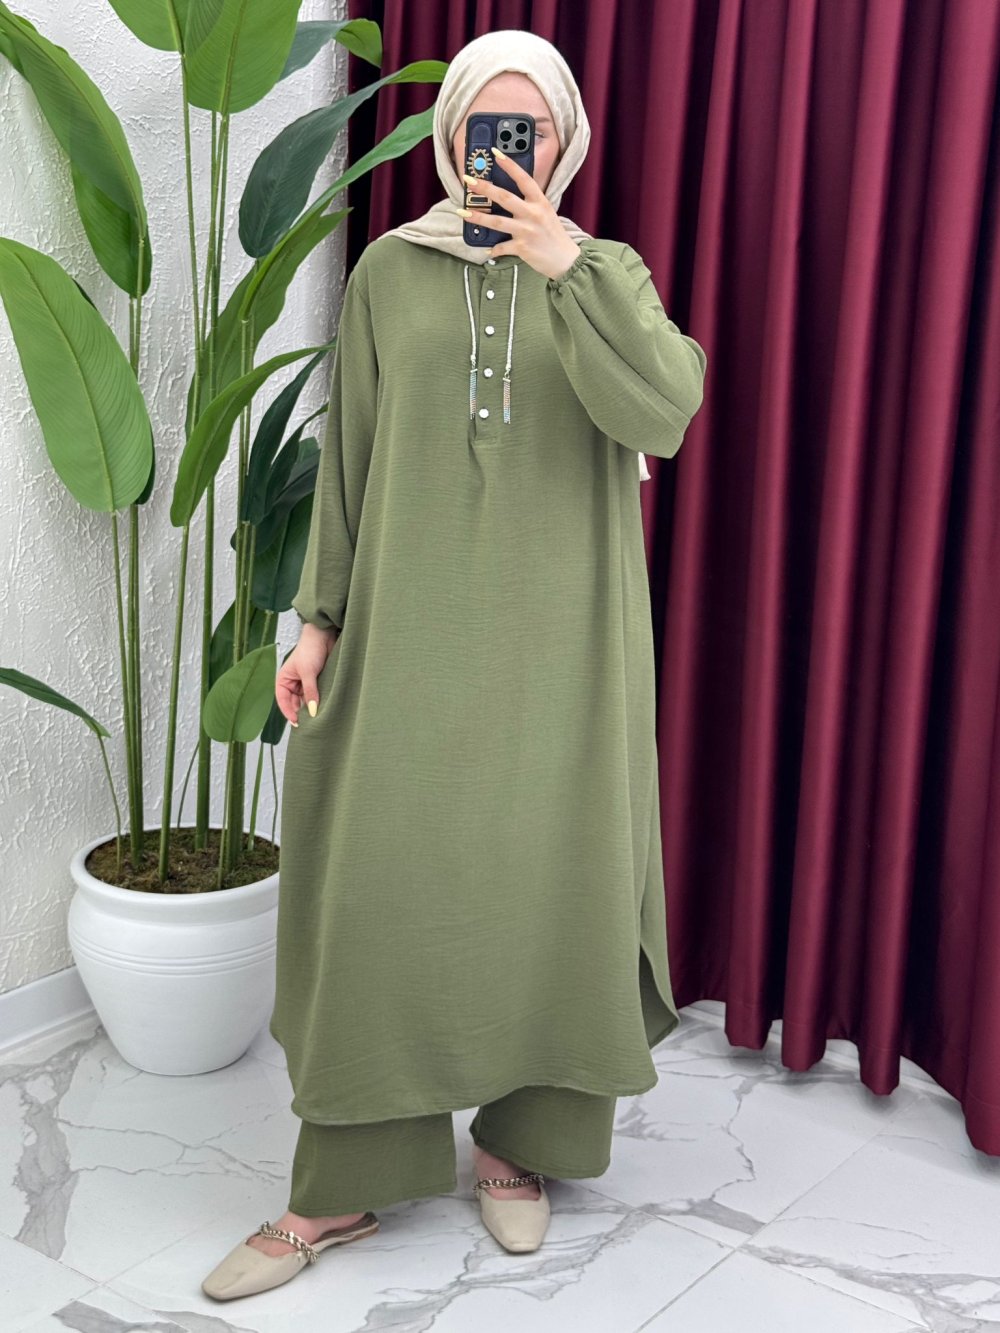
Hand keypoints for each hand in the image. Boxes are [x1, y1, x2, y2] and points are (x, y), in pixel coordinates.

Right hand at [275, 622, 337, 726]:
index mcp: (284, 680)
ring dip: (311, 707)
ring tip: (318, 717)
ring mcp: (305, 683)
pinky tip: (324, 707)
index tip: (297, 722)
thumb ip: (310, 692)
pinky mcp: (316, 681)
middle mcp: (293, 683)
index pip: (283, 701)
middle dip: (301, 712)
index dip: (289, 713)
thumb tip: (312, 711)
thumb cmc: (310, 649)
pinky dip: (319, 701)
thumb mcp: (308, 673)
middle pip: (294, 703)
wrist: (324, 635)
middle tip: (310, 724)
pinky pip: (316, 695)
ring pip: (306, 700)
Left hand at [457, 148, 582, 281]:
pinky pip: (502, 247)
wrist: (565, 259)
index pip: (523, 179)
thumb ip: (529, 202)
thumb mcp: (545, 212)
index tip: (495, 153)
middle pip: (505, 197)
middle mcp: (533, 214)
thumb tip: (506, 195)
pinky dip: (493, 248)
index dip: (509, 165)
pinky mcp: (522, 248)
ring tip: (463, 212)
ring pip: (498, 222)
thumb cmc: (552, 234)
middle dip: (485, 188)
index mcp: (540, 202)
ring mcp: (527, 231)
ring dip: (478, 217)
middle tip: (468, 181)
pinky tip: (485, 248)